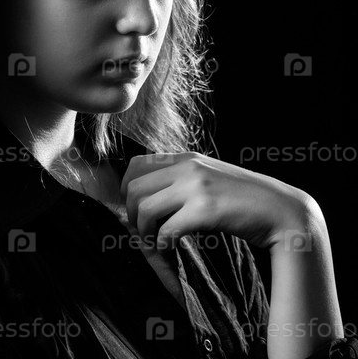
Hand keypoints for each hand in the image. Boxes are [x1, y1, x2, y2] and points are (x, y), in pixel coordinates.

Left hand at [120, 152, 314, 250]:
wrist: (279, 209)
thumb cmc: (243, 198)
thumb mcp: (209, 177)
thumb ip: (181, 179)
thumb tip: (147, 197)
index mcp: (186, 157)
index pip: (135, 165)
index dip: (127, 190)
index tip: (136, 209)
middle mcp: (188, 166)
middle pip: (134, 188)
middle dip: (131, 215)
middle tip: (144, 230)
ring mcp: (197, 186)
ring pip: (145, 208)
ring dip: (144, 231)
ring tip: (156, 241)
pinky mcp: (206, 209)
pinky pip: (167, 229)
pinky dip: (163, 244)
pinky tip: (171, 248)